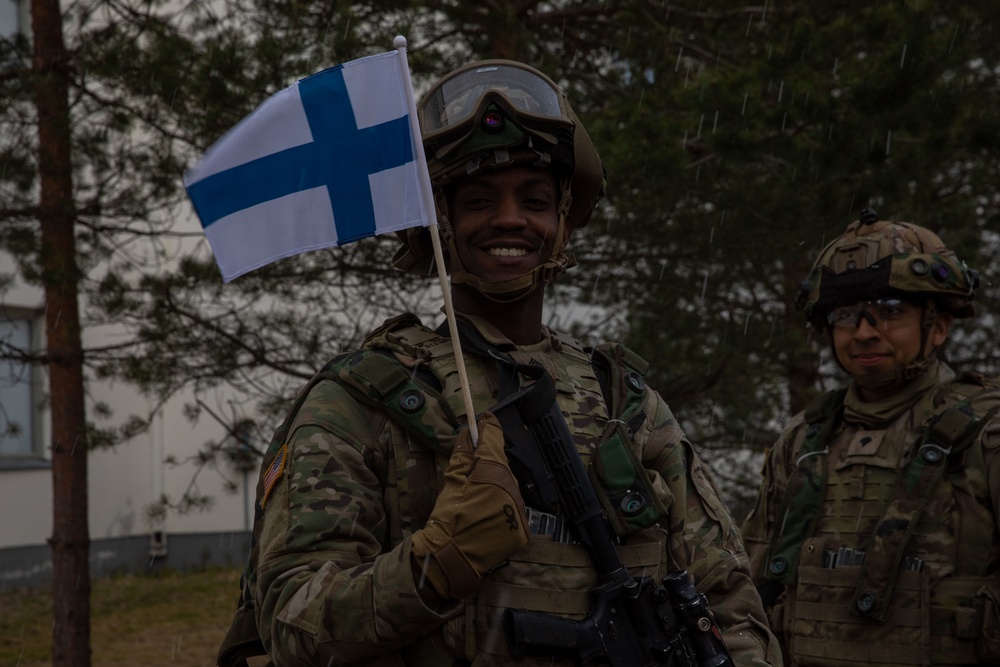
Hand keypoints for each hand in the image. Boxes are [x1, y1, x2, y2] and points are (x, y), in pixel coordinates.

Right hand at [411, 410, 528, 598]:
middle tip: (473, 458)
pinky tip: (486, 510)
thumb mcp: (451, 482)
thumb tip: (467, 433)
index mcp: (493, 474)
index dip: (489, 427)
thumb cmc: (447, 519)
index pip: (494, 442)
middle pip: (502, 465)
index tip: (485, 417)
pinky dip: (502, 505)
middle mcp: (512, 490)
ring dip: (496, 484)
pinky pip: (513, 508)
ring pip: (509, 487)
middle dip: (489, 460)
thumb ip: (462, 455)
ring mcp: (519, 511)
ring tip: (476, 491)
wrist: (451, 559)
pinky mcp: (522, 530)